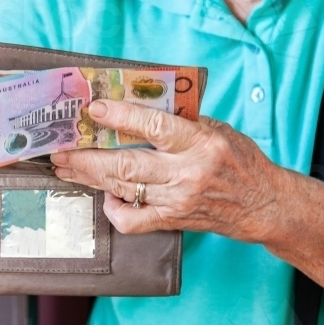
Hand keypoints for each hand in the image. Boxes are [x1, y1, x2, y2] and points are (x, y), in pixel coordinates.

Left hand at [50, 99, 277, 237]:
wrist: (262, 204)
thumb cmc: (239, 160)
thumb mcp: (217, 128)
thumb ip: (180, 119)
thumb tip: (135, 103)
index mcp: (201, 143)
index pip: (154, 127)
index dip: (120, 117)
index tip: (94, 109)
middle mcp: (187, 173)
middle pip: (126, 165)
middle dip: (87, 157)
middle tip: (61, 149)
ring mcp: (177, 200)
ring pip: (123, 189)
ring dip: (89, 178)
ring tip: (66, 167)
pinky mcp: (173, 220)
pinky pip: (133, 220)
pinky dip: (113, 209)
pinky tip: (105, 195)